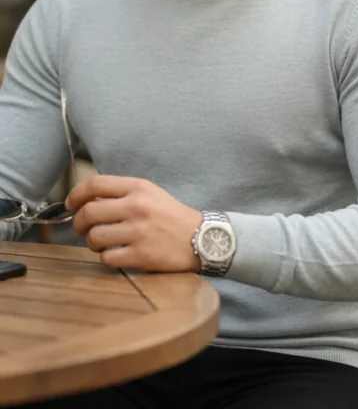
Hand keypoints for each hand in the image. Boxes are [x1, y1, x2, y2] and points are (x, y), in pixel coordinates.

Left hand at [65, 175, 202, 272]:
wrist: (201, 238)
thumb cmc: (171, 216)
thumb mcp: (150, 194)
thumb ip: (121, 193)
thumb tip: (88, 200)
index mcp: (138, 187)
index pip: (95, 184)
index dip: (76, 194)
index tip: (70, 204)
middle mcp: (137, 207)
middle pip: (89, 212)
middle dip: (78, 223)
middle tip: (81, 228)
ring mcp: (138, 232)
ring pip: (95, 237)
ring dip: (92, 242)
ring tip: (101, 243)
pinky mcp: (141, 255)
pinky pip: (108, 258)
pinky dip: (106, 257)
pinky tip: (115, 254)